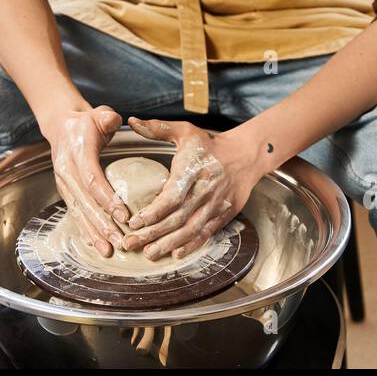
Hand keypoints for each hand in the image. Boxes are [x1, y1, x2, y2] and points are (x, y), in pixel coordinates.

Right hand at [45, 106, 128, 257]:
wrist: (61, 127)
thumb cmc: (86, 122)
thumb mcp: (97, 114)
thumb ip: (107, 117)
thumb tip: (115, 120)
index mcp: (77, 153)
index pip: (92, 179)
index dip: (107, 198)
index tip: (124, 215)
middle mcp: (66, 171)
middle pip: (86, 202)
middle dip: (103, 224)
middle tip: (121, 241)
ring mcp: (64, 184)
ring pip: (79, 212)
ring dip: (94, 233)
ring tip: (109, 250)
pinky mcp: (66, 192)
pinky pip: (75, 213)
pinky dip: (85, 230)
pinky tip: (96, 245)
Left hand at [123, 116, 264, 260]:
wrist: (245, 156)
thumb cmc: (209, 144)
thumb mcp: (185, 131)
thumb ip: (157, 128)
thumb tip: (132, 121)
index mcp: (193, 170)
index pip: (172, 197)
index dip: (153, 212)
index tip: (134, 221)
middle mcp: (205, 191)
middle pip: (177, 218)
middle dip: (153, 234)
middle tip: (130, 243)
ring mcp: (215, 205)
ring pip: (191, 230)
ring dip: (169, 244)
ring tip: (148, 254)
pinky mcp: (223, 215)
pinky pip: (206, 233)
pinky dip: (191, 245)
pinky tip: (175, 254)